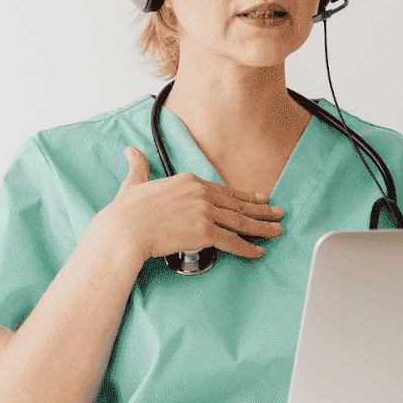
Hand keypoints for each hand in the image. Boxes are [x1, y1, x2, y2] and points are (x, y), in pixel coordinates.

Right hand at [96, 146, 284, 260]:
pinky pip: (232, 241)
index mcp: (189, 181)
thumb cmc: (127, 210)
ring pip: (241, 222)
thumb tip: (130, 152)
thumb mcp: (134, 182)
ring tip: (277, 230)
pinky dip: (248, 248)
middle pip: (238, 205)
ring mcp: (205, 213)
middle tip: (277, 213)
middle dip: (261, 210)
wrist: (125, 229)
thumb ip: (138, 166)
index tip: (258, 199)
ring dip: (262, 227)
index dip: (244, 196)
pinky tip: (259, 251)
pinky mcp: (204, 232)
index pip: (224, 190)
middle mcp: (201, 194)